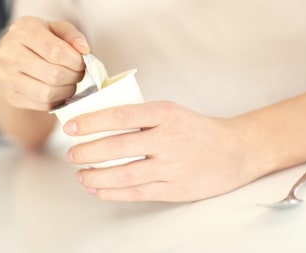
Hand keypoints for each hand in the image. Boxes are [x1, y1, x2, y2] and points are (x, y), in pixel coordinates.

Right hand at [0, 17, 88, 110]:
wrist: (11, 55)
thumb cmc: (39, 39)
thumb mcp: (56, 28)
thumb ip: (73, 35)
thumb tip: (84, 49)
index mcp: (22, 30)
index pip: (55, 52)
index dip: (76, 61)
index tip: (82, 62)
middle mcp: (8, 53)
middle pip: (53, 74)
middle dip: (74, 76)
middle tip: (79, 73)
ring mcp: (5, 77)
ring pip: (47, 93)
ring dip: (68, 91)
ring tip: (70, 82)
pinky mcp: (10, 95)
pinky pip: (42, 104)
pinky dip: (58, 100)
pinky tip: (60, 91)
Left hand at [64, 101, 263, 201]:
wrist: (234, 151)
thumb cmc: (197, 130)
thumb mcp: (172, 112)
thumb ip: (142, 118)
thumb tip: (99, 124)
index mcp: (165, 113)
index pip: (120, 115)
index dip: (91, 122)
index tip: (70, 127)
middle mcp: (168, 138)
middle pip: (117, 147)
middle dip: (87, 152)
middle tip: (71, 154)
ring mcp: (172, 165)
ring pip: (124, 173)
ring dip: (95, 176)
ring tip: (80, 175)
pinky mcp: (175, 188)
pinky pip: (136, 192)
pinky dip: (112, 192)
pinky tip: (97, 189)